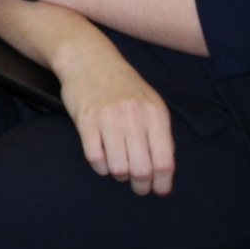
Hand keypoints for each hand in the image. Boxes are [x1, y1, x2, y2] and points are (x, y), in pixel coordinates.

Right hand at [55, 33, 176, 195]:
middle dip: (140, 185)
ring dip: (119, 175)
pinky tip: (102, 160)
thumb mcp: (150, 103)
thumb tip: (164, 172)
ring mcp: (108, 118)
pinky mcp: (85, 120)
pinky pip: (95, 159)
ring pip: (118, 168)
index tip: (158, 190)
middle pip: (142, 169)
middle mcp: (133, 116)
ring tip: (119, 169)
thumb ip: (159, 134)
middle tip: (137, 186)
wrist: (88, 58)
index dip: (162, 183)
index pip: (164, 161)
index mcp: (154, 113)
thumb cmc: (122, 85)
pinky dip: (100, 167)